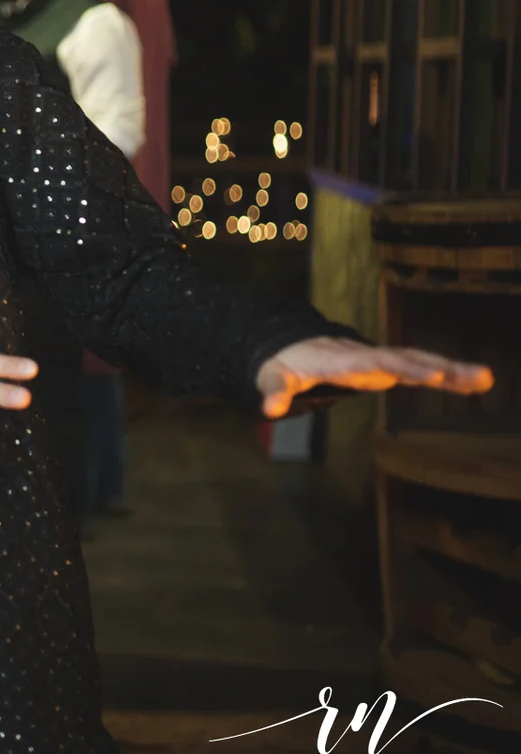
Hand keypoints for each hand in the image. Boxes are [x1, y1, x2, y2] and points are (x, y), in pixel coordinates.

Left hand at [255, 336, 492, 419]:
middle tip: (473, 375)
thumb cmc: (282, 363)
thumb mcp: (272, 376)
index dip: (401, 367)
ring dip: (450, 369)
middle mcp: (365, 356)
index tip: (428, 374)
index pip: (374, 362)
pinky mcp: (387, 368)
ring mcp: (378, 361)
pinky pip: (419, 368)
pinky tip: (476, 383)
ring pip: (418, 360)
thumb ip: (273, 391)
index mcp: (341, 359)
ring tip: (485, 378)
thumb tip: (269, 408)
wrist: (291, 346)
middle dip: (437, 366)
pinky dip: (445, 374)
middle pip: (405, 359)